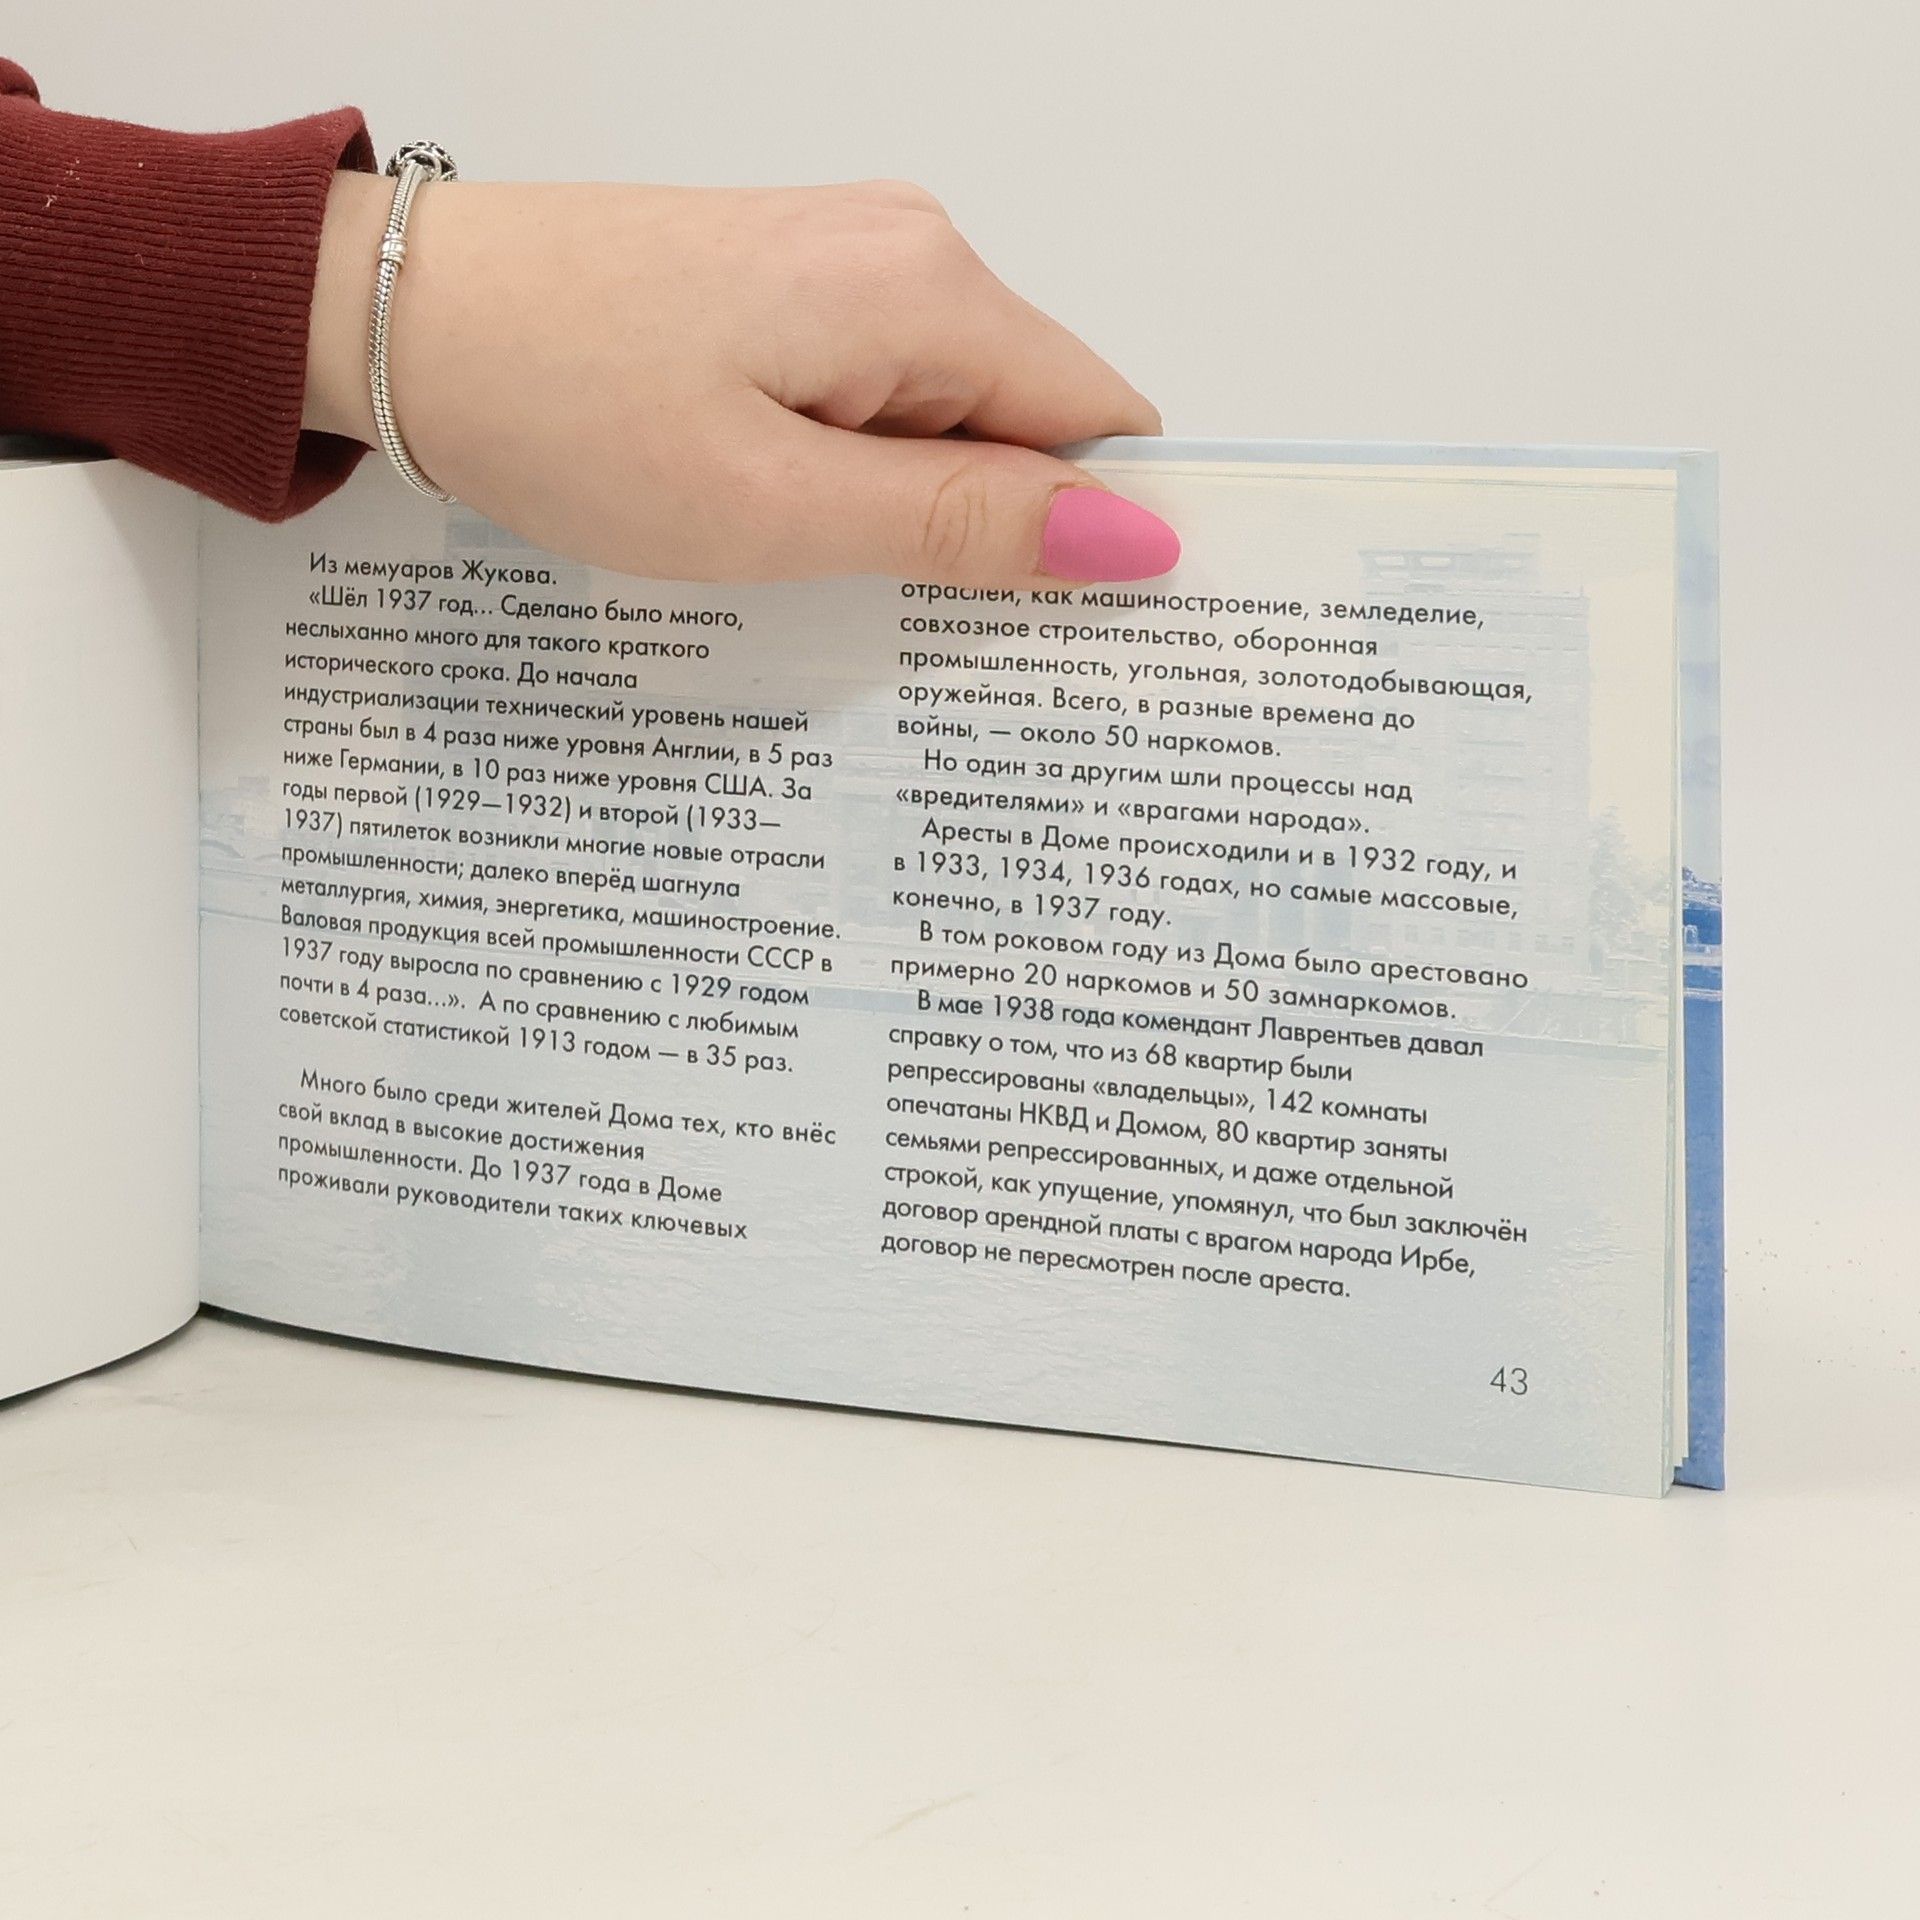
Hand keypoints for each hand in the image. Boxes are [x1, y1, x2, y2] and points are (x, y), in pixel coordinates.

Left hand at [303, 172, 1177, 586]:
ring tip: (816, 573)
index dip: (1100, 534)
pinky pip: (878, 394)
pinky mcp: (789, 285)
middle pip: (1030, 423)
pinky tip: (786, 520)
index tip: (1067, 640)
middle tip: (899, 624)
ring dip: (911, 510)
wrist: (400, 317)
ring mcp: (845, 260)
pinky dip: (856, 471)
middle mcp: (908, 250)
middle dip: (992, 533)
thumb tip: (1129, 541)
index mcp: (928, 291)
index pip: (1102, 424)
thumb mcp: (776, 505)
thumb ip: (961, 525)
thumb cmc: (566, 407)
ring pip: (949, 417)